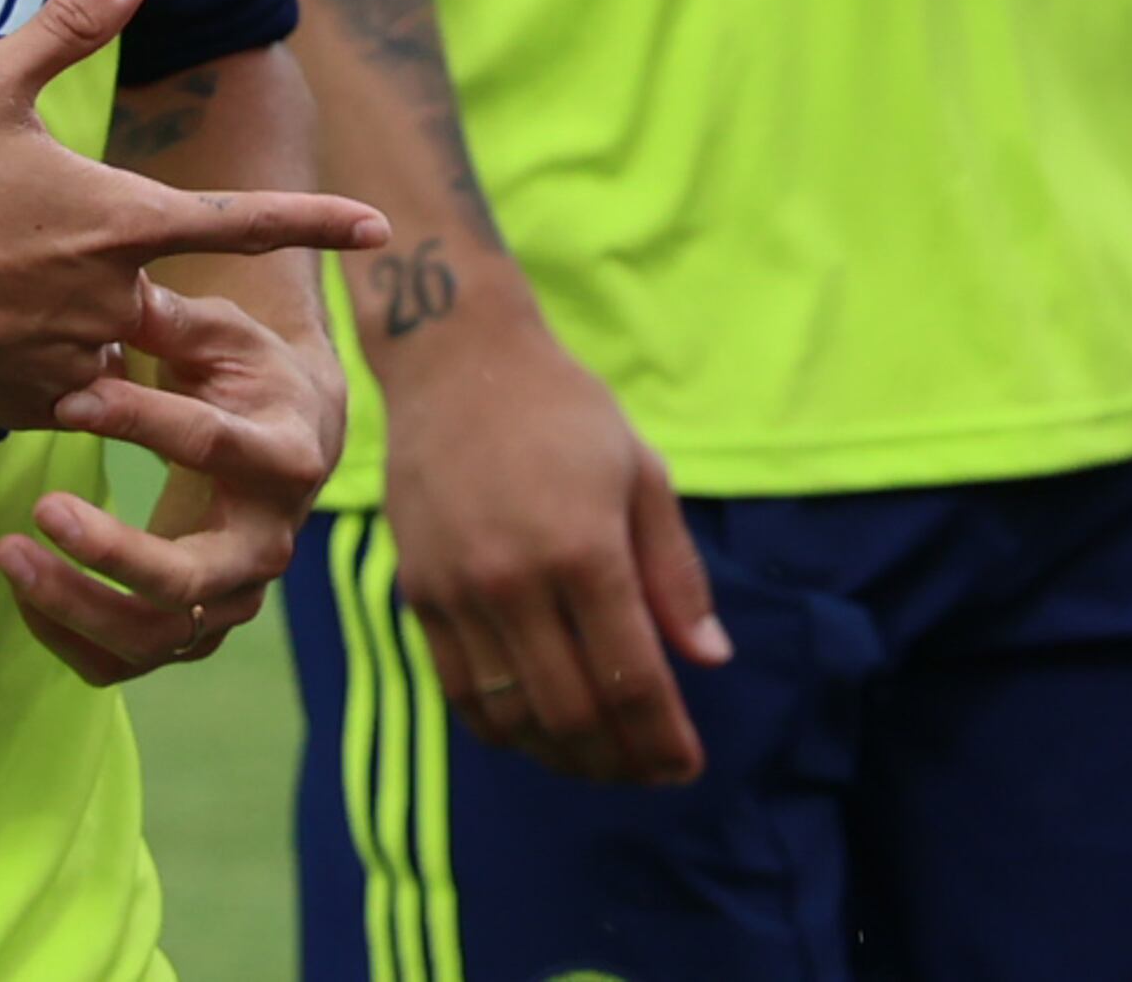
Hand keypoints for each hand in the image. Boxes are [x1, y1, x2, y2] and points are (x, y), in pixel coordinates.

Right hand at [0, 0, 386, 429]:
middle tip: (59, 259)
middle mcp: (108, 302)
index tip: (382, 228)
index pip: (240, 223)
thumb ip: (71, 25)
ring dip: (83, 326)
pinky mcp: (22, 409)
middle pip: (167, 300)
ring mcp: (68, 364)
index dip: (316, 221)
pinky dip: (40, 364)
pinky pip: (61, 391)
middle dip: (137, 285)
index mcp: (115, 221)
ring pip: (112, 350)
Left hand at [0, 278, 348, 685]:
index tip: (68, 397)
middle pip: (191, 578)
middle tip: (41, 508)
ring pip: (154, 636)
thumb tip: (118, 293)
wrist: (294, 437)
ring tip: (5, 553)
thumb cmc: (248, 371)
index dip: (139, 420)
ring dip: (74, 604)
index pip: (210, 444)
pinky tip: (23, 588)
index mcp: (284, 456)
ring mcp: (234, 597)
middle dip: (112, 553)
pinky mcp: (197, 630)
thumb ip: (173, 322)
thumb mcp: (224, 334)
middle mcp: (268, 543)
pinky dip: (68, 636)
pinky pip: (126, 661)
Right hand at [372, 289, 729, 784]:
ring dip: (563, 757)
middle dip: (620, 761)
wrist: (456, 360)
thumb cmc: (566, 411)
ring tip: (599, 761)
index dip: (662, 739)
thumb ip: (676, 573)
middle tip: (649, 771)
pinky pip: (461, 691)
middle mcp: (516, 580)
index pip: (632, 679)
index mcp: (585, 548)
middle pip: (573, 714)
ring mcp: (460, 591)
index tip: (687, 766)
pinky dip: (502, 729)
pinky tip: (536, 731)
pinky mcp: (419, 593)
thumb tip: (712, 659)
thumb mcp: (642, 474)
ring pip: (513, 716)